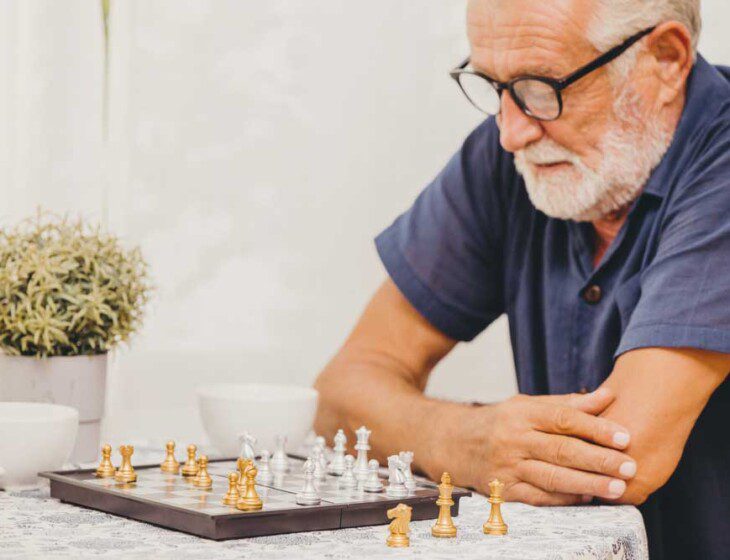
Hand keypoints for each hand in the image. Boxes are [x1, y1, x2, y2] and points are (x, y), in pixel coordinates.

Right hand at [430, 388, 636, 505]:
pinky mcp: (503, 490)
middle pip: (561, 450)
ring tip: (618, 487)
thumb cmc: (501, 422)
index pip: (563, 419)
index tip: (625, 436)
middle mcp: (513, 439)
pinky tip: (588, 498)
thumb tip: (608, 395)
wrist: (454, 443)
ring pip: (552, 477)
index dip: (595, 427)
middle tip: (630, 465)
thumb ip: (568, 404)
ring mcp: (507, 466)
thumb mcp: (528, 405)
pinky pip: (538, 498)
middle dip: (599, 459)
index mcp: (522, 413)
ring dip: (587, 483)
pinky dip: (564, 499)